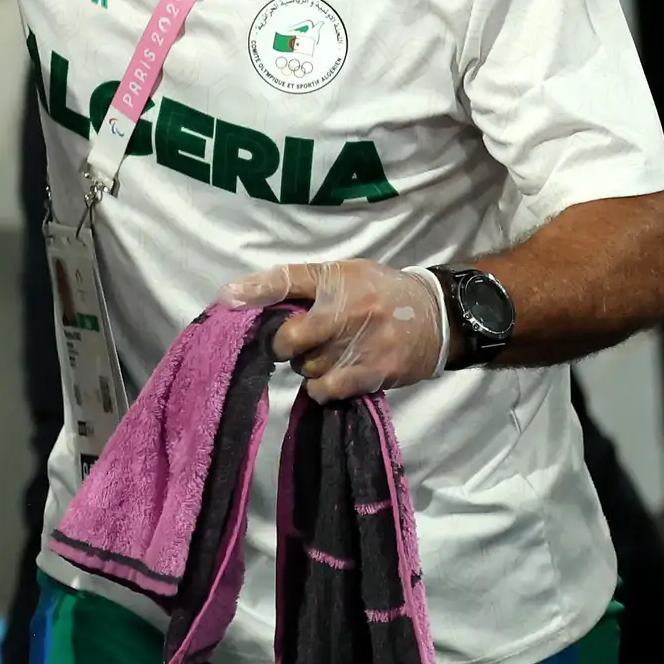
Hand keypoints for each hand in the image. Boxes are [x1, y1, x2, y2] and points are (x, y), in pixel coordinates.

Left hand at [223, 257, 445, 400]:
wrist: (435, 317)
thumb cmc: (378, 292)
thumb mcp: (342, 274)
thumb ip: (295, 283)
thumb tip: (233, 294)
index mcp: (336, 280)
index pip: (287, 279)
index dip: (255, 290)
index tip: (227, 299)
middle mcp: (347, 310)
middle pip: (290, 337)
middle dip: (284, 344)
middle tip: (294, 341)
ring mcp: (361, 344)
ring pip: (307, 366)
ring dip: (307, 365)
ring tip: (327, 354)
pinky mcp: (374, 372)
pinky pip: (327, 389)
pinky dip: (321, 387)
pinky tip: (331, 376)